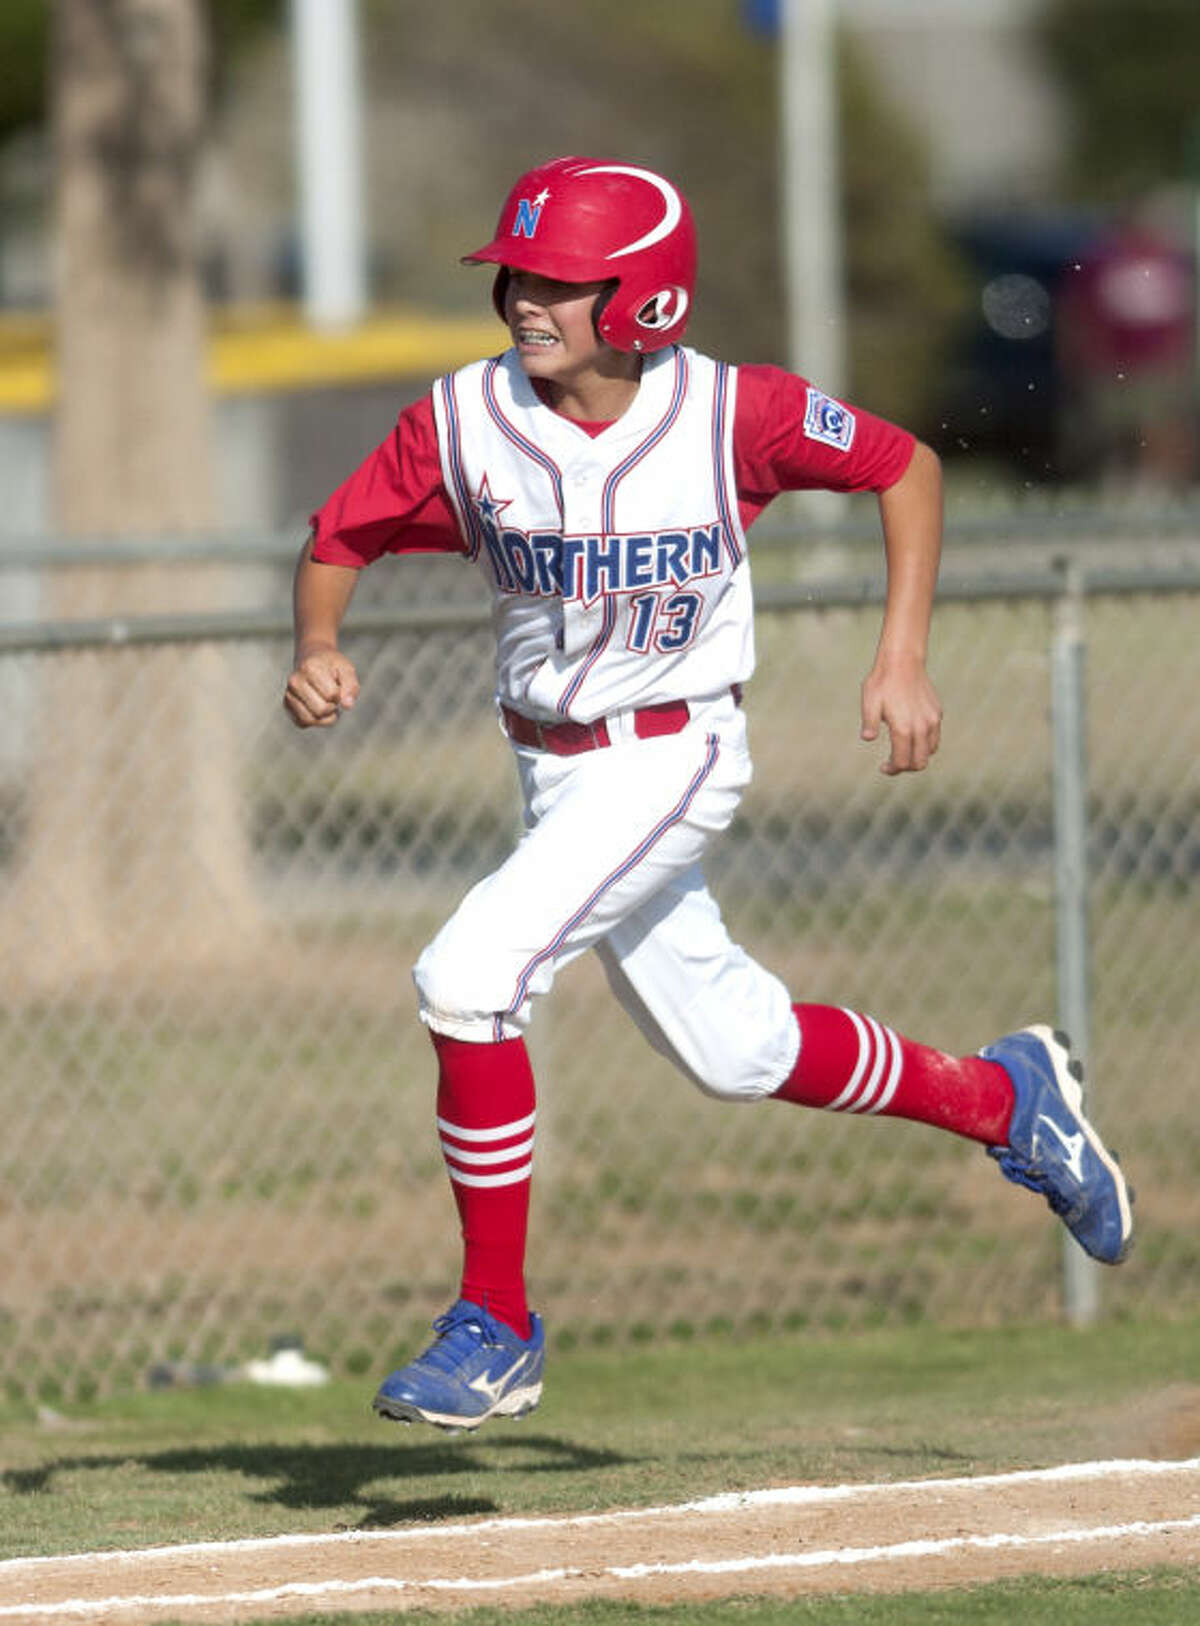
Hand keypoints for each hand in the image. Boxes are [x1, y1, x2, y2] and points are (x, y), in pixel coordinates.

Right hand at [283, 647, 360, 728]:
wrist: (312, 659)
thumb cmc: (332, 666)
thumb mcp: (346, 669)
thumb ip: (351, 687)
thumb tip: (347, 706)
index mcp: (309, 668)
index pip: (332, 695)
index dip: (340, 694)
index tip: (337, 685)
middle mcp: (295, 681)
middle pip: (321, 710)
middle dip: (333, 707)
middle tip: (332, 696)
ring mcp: (288, 694)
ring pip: (310, 720)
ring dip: (325, 717)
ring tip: (327, 704)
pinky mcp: (287, 705)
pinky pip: (303, 723)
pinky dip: (315, 721)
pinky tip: (318, 709)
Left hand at [860, 655, 941, 774]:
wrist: (903, 662)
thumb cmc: (882, 682)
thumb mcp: (869, 702)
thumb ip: (869, 723)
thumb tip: (867, 738)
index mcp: (903, 728)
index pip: (902, 762)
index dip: (893, 769)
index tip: (883, 767)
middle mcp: (921, 727)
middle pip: (919, 762)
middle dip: (906, 768)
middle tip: (893, 764)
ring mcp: (932, 721)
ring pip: (930, 752)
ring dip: (917, 757)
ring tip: (903, 752)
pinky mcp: (937, 713)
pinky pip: (935, 737)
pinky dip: (926, 744)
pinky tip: (912, 737)